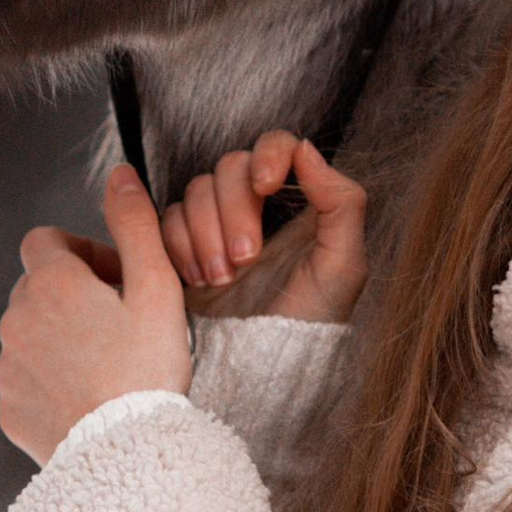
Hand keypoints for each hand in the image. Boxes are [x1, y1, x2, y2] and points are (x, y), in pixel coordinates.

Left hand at [0, 164, 190, 466]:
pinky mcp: (8, 407)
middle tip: (118, 322)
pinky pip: (26, 380)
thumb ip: (136, 225)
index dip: (81, 252)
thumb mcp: (157, 288)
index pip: (45, 240)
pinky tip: (88, 397)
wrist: (126, 454)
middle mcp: (16, 318)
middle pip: (36, 287)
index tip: (115, 280)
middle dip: (71, 295)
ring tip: (106, 364)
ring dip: (59, 337)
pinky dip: (50, 380)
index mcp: (51, 282)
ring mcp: (7, 366)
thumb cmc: (147, 369)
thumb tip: (120, 173)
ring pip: (29, 334)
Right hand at [159, 131, 368, 326]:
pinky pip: (168, 220)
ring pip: (196, 191)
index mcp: (300, 201)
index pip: (278, 145)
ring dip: (206, 235)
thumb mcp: (343, 267)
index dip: (267, 155)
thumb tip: (308, 150)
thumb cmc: (310, 322)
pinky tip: (198, 280)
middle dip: (234, 212)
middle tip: (245, 260)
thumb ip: (342, 203)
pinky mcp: (185, 244)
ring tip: (223, 281)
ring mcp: (218, 223)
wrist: (263, 367)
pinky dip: (180, 247)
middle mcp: (258, 205)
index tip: (265, 185)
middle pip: (230, 166)